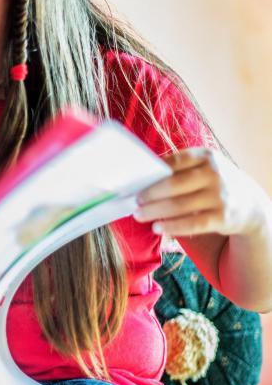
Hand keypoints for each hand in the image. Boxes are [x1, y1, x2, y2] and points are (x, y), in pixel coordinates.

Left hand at [135, 148, 267, 236]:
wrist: (249, 204)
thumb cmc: (213, 183)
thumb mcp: (203, 168)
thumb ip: (178, 169)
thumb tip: (141, 178)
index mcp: (206, 156)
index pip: (174, 162)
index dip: (152, 173)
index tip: (135, 183)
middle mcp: (215, 174)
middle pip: (173, 185)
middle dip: (149, 194)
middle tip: (135, 201)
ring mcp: (220, 196)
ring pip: (179, 205)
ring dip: (154, 212)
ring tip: (139, 215)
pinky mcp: (222, 217)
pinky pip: (191, 224)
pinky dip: (171, 226)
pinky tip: (157, 228)